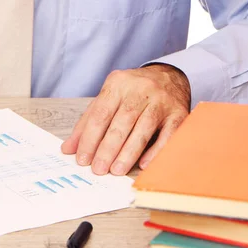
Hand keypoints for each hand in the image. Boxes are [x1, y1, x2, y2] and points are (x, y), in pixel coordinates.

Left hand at [61, 64, 190, 175]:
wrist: (168, 76)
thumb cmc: (131, 93)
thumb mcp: (107, 99)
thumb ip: (87, 122)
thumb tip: (68, 149)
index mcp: (118, 84)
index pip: (100, 114)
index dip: (89, 138)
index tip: (82, 159)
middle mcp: (140, 90)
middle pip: (121, 122)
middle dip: (108, 148)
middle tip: (98, 169)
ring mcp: (162, 100)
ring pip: (143, 129)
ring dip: (128, 153)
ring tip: (116, 170)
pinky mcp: (179, 112)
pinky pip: (169, 134)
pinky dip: (156, 150)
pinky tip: (144, 164)